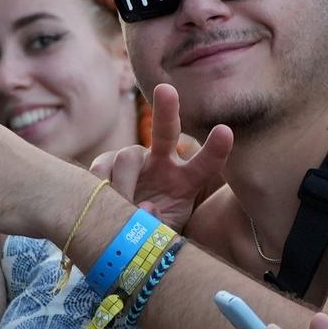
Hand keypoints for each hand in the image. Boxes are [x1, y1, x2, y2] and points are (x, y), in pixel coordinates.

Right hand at [88, 84, 230, 233]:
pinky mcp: (106, 166)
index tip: (225, 131)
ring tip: (126, 209)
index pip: (205, 164)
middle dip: (167, 110)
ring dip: (125, 184)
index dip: (215, 149)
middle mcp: (162, 164)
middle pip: (166, 132)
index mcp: (186, 181)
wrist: (120, 237)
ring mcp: (134, 162)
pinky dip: (103, 186)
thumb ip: (159, 227)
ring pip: (128, 157)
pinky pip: (102, 168)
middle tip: (166, 91)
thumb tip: (145, 208)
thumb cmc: (150, 237)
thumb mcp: (163, 238)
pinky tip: (106, 202)